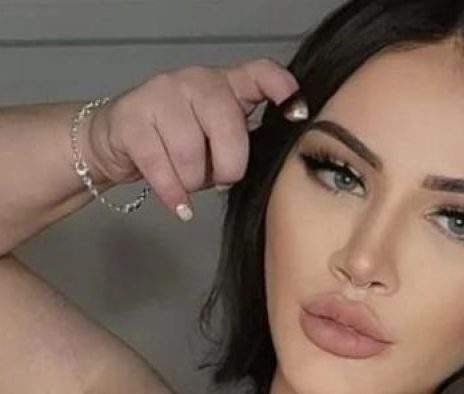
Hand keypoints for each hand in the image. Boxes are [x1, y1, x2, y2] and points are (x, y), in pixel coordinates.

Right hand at [81, 59, 299, 220]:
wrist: (118, 142)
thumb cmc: (179, 148)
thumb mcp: (218, 145)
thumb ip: (243, 146)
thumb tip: (272, 165)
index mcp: (226, 85)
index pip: (261, 73)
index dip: (283, 89)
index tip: (297, 115)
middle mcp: (195, 81)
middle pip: (226, 123)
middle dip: (230, 165)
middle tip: (222, 179)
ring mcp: (161, 94)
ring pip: (190, 151)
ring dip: (193, 181)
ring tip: (189, 182)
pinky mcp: (131, 117)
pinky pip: (160, 166)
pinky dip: (173, 193)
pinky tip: (179, 203)